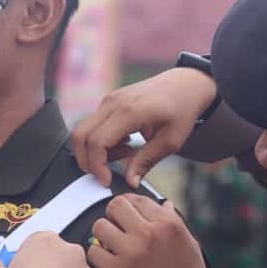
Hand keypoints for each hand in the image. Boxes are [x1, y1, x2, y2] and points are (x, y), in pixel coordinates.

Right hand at [72, 68, 217, 187]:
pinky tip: (124, 144)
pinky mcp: (109, 101)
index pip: (97, 142)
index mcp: (130, 112)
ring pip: (83, 130)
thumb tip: (130, 182)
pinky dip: (101, 141)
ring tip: (125, 154)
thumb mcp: (170, 141)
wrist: (185, 84)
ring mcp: (109, 100)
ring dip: (95, 151)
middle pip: (81, 135)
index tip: (107, 181)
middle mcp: (113, 103)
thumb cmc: (182, 110)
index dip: (97, 166)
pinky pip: (93, 125)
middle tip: (107, 173)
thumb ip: (146, 161)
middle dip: (87, 161)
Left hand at [86, 195, 217, 267]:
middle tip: (116, 228)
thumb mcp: (190, 246)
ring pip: (100, 226)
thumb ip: (175, 222)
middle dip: (113, 215)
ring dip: (102, 234)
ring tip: (110, 245)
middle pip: (115, 206)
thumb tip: (164, 204)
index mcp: (168, 225)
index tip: (127, 215)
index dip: (130, 206)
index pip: (137, 198)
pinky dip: (97, 255)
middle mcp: (149, 233)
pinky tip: (107, 261)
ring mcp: (131, 252)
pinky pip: (93, 251)